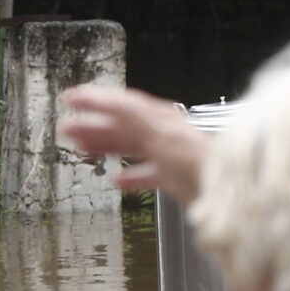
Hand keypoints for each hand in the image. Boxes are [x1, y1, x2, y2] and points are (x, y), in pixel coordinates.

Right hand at [58, 84, 207, 201]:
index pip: (122, 103)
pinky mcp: (173, 177)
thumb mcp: (159, 135)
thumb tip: (107, 99)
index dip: (95, 99)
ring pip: (131, 146)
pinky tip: (116, 180)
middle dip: (94, 124)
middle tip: (67, 127)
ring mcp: (168, 155)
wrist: (223, 192)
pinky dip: (129, 175)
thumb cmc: (196, 162)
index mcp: (159, 119)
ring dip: (106, 146)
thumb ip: (131, 117)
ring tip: (81, 148)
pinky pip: (146, 173)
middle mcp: (163, 133)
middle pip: (123, 125)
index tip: (71, 97)